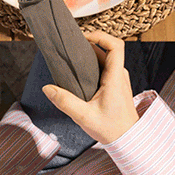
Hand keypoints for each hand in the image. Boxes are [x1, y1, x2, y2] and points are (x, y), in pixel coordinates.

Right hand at [41, 29, 138, 144]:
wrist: (127, 138)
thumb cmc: (110, 128)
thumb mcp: (84, 116)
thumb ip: (65, 102)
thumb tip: (48, 88)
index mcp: (116, 77)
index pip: (116, 46)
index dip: (102, 36)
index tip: (84, 37)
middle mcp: (119, 75)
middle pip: (108, 50)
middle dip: (90, 44)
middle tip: (70, 45)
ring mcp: (118, 80)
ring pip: (106, 60)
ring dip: (91, 55)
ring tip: (71, 56)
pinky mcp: (115, 86)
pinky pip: (105, 69)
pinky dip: (92, 65)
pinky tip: (78, 72)